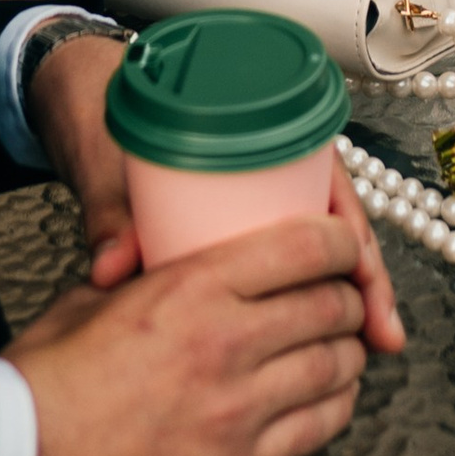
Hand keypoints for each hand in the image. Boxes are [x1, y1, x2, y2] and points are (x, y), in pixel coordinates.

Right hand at [7, 210, 383, 455]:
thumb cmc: (38, 388)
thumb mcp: (86, 301)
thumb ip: (138, 278)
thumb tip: (154, 264)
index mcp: (189, 289)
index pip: (304, 247)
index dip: (337, 240)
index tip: (339, 242)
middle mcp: (226, 344)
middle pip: (331, 305)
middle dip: (348, 295)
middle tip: (342, 293)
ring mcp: (237, 412)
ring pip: (336, 367)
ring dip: (347, 350)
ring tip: (338, 343)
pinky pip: (317, 429)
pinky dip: (335, 405)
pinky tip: (326, 396)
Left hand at [24, 37, 404, 356]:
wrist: (76, 102)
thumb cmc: (104, 113)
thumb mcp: (111, 156)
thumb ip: (112, 211)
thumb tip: (112, 267)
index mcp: (255, 135)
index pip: (325, 187)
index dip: (351, 241)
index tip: (361, 286)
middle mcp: (262, 171)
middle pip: (331, 230)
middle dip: (361, 285)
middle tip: (379, 338)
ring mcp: (247, 205)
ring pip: (309, 256)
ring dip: (338, 300)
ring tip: (363, 352)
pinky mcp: (226, 235)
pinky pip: (274, 270)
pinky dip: (296, 303)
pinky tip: (310, 342)